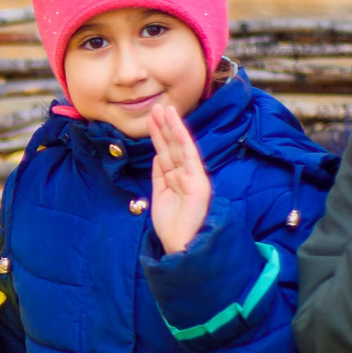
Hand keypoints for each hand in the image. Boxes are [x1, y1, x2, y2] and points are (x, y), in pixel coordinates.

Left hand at [147, 102, 212, 253]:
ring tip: (163, 109)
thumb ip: (160, 177)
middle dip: (164, 126)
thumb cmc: (172, 226)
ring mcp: (194, 177)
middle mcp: (187, 176)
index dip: (160, 136)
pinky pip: (189, 155)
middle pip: (172, 146)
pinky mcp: (198, 181)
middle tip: (156, 106)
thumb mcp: (160, 197)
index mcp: (178, 180)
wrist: (181, 246)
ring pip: (179, 146)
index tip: (152, 120)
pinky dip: (181, 138)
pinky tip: (174, 125)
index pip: (167, 154)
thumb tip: (158, 156)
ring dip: (171, 126)